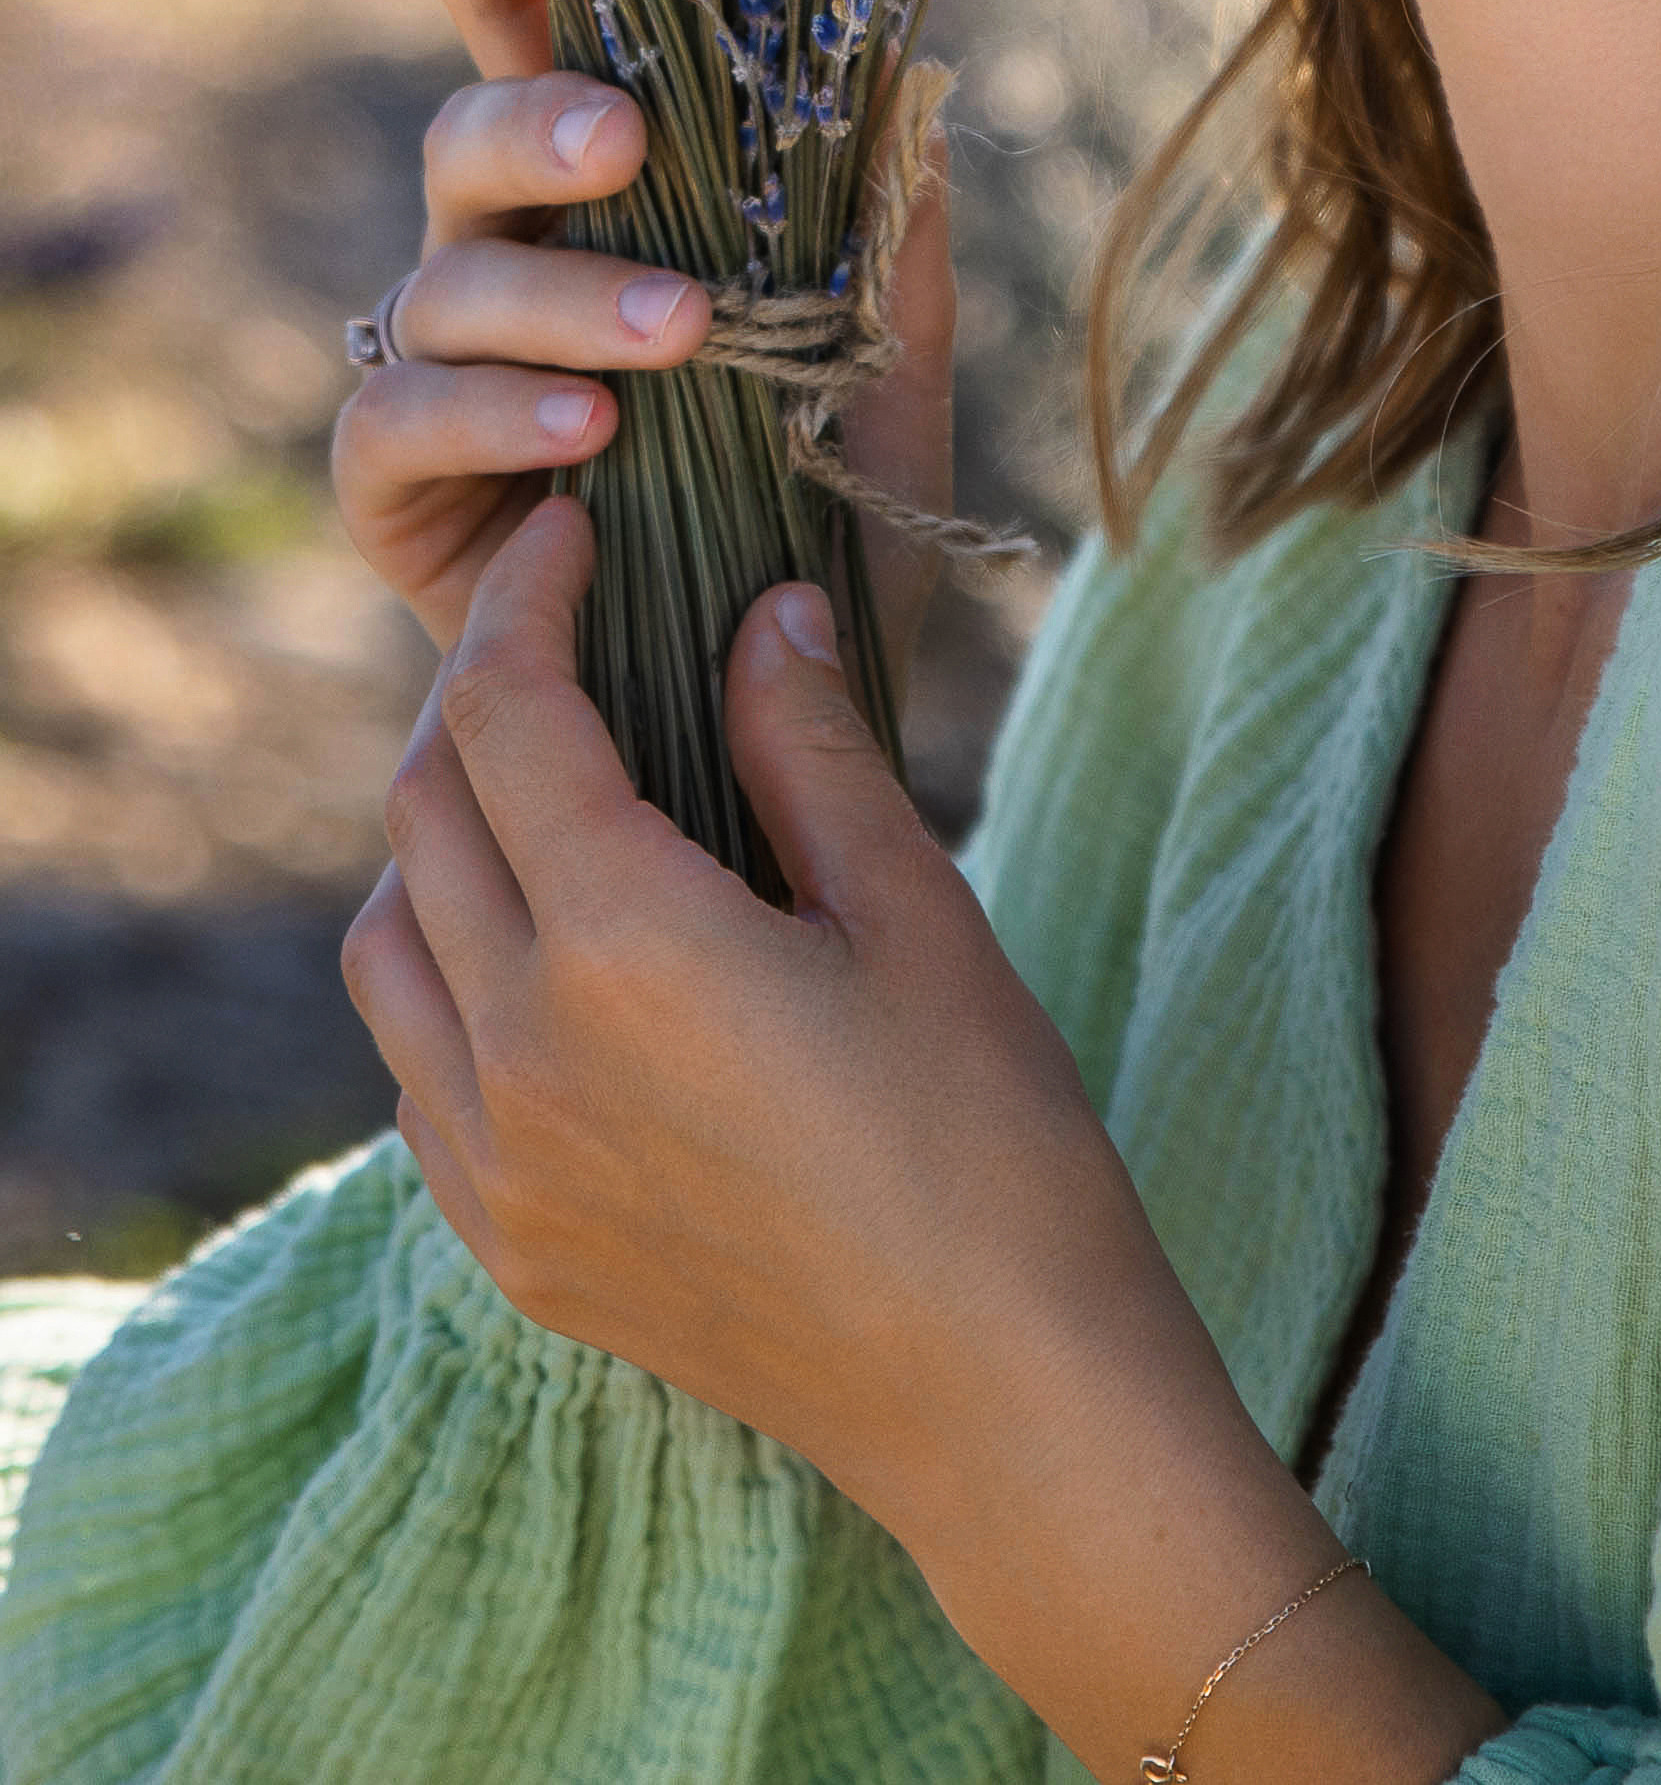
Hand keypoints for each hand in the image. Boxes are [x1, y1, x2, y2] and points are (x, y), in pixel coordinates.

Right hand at [333, 0, 955, 665]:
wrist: (765, 705)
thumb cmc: (816, 509)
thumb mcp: (885, 365)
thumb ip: (889, 230)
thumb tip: (917, 75)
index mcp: (608, 186)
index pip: (532, 18)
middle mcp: (503, 248)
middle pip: (470, 126)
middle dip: (536, 117)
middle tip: (626, 135)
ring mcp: (435, 362)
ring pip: (449, 275)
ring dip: (564, 294)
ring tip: (674, 336)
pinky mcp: (394, 486)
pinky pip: (404, 419)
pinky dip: (497, 418)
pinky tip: (590, 439)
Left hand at [344, 500, 1510, 1784]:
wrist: (1000, 1398)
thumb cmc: (992, 1137)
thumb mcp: (916, 908)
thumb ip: (810, 743)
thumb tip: (767, 604)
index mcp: (627, 947)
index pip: (509, 715)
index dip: (531, 598)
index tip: (577, 536)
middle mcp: (522, 1053)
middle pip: (425, 813)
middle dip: (481, 696)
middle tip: (570, 637)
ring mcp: (498, 1167)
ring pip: (386, 943)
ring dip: (441, 840)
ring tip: (551, 792)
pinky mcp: (509, 1249)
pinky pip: (413, 1070)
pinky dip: (446, 974)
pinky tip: (550, 957)